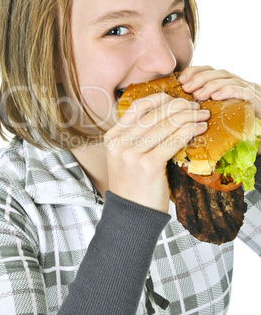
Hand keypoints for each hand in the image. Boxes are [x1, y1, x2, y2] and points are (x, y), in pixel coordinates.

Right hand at [105, 93, 209, 212]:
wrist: (131, 217)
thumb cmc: (134, 187)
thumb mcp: (128, 157)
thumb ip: (140, 136)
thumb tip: (168, 116)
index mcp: (113, 137)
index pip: (138, 107)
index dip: (160, 99)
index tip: (177, 99)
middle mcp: (120, 142)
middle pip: (155, 114)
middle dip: (180, 107)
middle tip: (197, 107)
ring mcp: (131, 153)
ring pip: (166, 125)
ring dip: (189, 117)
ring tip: (202, 116)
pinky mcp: (147, 165)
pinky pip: (172, 141)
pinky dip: (189, 132)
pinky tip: (199, 129)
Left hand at [178, 66, 260, 119]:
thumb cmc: (237, 125)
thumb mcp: (218, 113)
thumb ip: (204, 105)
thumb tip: (182, 105)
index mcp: (227, 83)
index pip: (209, 69)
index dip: (194, 71)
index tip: (181, 80)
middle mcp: (237, 83)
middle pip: (217, 72)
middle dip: (199, 78)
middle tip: (187, 88)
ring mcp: (248, 89)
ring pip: (228, 79)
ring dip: (210, 85)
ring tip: (198, 95)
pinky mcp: (256, 99)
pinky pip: (242, 91)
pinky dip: (228, 91)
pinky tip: (216, 97)